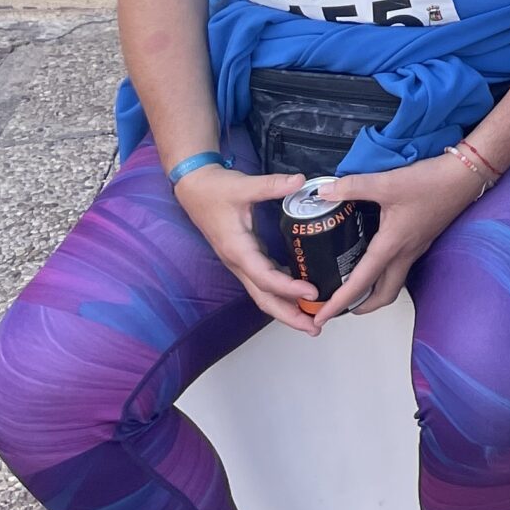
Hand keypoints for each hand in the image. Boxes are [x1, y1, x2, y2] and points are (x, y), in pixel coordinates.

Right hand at [172, 162, 323, 332]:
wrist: (194, 188)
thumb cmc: (215, 189)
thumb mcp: (243, 186)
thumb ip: (272, 185)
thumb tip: (301, 181)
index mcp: (238, 250)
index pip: (265, 277)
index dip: (288, 288)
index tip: (312, 292)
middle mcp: (238, 262)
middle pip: (263, 298)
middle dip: (288, 315)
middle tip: (315, 328)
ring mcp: (241, 262)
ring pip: (263, 293)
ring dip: (286, 308)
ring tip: (312, 318)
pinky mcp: (245, 257)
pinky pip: (264, 281)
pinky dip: (281, 291)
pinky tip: (299, 292)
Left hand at [312, 154, 488, 322]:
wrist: (466, 176)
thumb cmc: (431, 183)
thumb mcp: (388, 182)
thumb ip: (353, 186)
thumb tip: (325, 192)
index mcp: (392, 246)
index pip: (360, 284)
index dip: (338, 303)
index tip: (320, 317)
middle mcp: (405, 253)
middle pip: (384, 295)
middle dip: (361, 305)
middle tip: (339, 305)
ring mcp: (417, 247)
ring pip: (394, 281)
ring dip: (374, 290)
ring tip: (354, 283)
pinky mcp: (423, 238)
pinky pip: (401, 265)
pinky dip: (385, 270)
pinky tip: (376, 253)